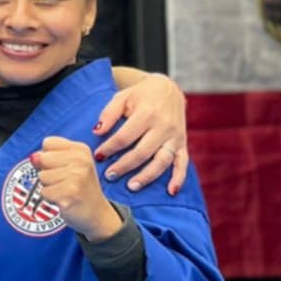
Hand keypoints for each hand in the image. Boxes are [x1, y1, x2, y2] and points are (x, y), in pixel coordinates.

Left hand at [31, 137, 124, 240]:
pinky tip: (63, 199)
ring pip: (42, 176)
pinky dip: (50, 198)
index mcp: (81, 150)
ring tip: (63, 190)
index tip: (61, 167)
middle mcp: (81, 160)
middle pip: (43, 158)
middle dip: (47, 171)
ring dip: (48, 186)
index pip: (48, 143)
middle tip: (62, 180)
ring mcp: (76, 177)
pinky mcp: (69, 194)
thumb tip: (33, 158)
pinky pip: (44, 192)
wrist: (96, 213)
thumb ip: (49, 157)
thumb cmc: (79, 187)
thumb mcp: (69, 165)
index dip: (48, 156)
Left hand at [93, 75, 189, 192]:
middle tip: (109, 175)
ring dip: (147, 176)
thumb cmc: (141, 95)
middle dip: (124, 166)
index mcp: (147, 113)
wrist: (168, 89)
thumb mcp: (122, 97)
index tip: (98, 156)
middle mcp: (163, 126)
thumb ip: (109, 114)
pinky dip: (179, 178)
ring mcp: (175, 136)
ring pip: (162, 161)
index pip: (125, 137)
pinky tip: (171, 191)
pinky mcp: (183, 143)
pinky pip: (183, 163)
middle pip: (142, 152)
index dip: (110, 148)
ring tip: (131, 186)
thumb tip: (97, 133)